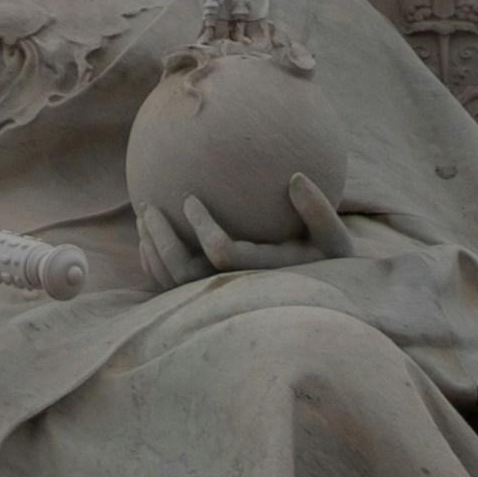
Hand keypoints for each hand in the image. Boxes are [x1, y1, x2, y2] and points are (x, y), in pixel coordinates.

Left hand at [131, 172, 349, 288]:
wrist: (321, 294)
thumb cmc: (329, 259)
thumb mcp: (335, 238)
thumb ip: (319, 210)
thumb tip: (295, 178)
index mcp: (262, 273)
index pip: (222, 252)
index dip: (202, 225)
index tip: (190, 198)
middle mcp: (235, 290)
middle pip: (184, 273)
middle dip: (162, 240)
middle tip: (148, 208)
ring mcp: (218, 297)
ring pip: (171, 283)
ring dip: (152, 250)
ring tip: (143, 218)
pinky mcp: (206, 298)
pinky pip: (170, 287)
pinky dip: (154, 264)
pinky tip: (148, 237)